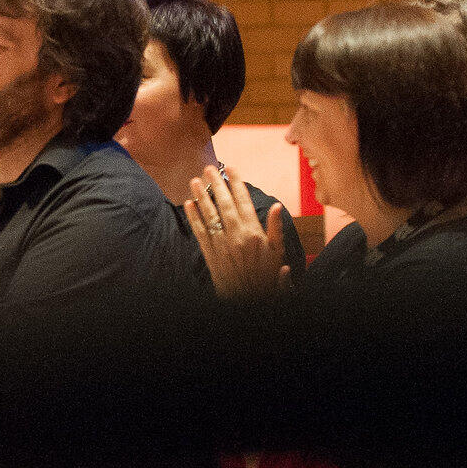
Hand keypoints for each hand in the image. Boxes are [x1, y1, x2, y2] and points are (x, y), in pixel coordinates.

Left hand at [184, 165, 289, 298]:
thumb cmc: (266, 276)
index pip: (244, 201)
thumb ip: (276, 228)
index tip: (231, 168)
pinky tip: (189, 204)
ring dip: (201, 196)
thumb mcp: (278, 252)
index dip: (237, 183)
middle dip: (216, 184)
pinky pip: (199, 231)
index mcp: (253, 232)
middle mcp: (235, 235)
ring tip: (195, 180)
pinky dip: (193, 217)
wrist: (247, 300)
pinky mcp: (209, 253)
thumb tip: (277, 205)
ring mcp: (220, 244)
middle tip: (208, 168)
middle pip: (224, 204)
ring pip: (209, 215)